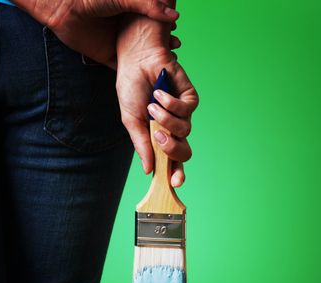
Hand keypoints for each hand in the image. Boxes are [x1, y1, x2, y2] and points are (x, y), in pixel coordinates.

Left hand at [11, 0, 178, 67]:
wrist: (62, 9)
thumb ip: (149, 5)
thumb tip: (174, 16)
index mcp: (131, 10)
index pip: (153, 19)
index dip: (165, 24)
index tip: (176, 28)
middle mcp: (125, 27)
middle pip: (149, 39)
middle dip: (163, 43)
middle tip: (175, 45)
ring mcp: (116, 43)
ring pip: (140, 55)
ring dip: (154, 58)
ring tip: (168, 58)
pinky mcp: (106, 57)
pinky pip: (124, 68)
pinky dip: (137, 72)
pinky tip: (150, 73)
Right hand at [116, 15, 197, 186]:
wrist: (136, 60)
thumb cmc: (131, 90)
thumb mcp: (131, 121)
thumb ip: (141, 144)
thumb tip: (148, 170)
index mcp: (158, 137)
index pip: (171, 161)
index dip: (175, 174)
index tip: (174, 184)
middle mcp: (173, 128)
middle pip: (184, 152)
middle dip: (173, 149)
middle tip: (160, 140)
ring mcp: (183, 114)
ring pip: (185, 130)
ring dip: (166, 120)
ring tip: (152, 106)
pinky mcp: (190, 98)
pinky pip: (187, 109)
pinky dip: (171, 103)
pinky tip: (159, 93)